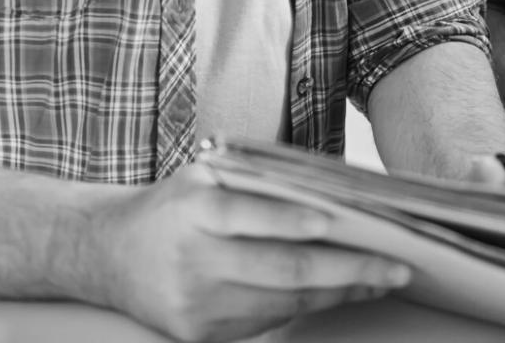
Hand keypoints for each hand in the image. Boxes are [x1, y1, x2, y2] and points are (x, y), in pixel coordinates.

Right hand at [81, 163, 408, 342]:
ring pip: (283, 301)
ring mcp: (194, 303)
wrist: (109, 253)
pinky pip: (267, 320)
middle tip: (396, 267)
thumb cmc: (178, 205)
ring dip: (340, 292)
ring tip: (381, 279)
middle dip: (347, 270)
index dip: (293, 222)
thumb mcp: (208, 177)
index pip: (249, 216)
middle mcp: (192, 259)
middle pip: (281, 269)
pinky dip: (309, 305)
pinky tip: (341, 292)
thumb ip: (263, 183)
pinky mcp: (198, 334)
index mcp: (194, 210)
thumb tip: (339, 196)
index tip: (337, 225)